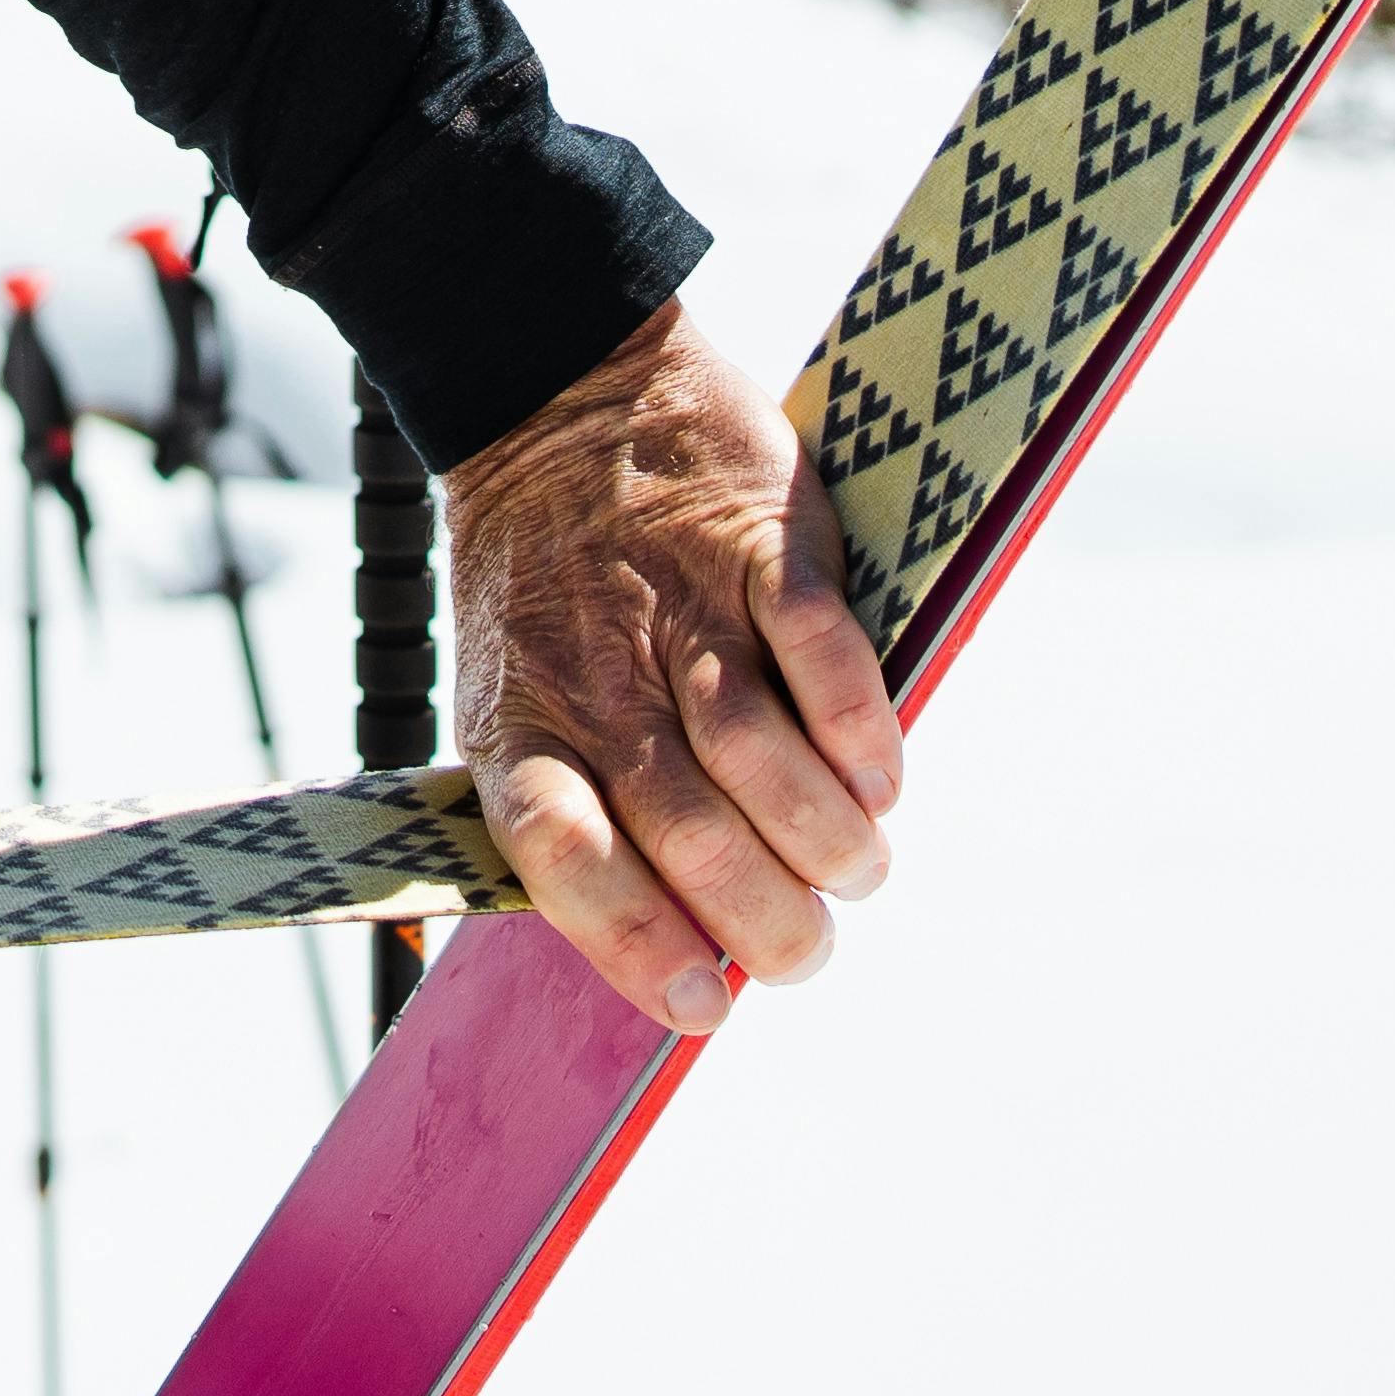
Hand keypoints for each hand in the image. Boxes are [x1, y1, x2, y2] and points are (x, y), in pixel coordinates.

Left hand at [444, 301, 902, 1033]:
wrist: (557, 392)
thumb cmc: (545, 587)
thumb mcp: (513, 696)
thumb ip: (572, 807)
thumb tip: (658, 955)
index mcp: (524, 728)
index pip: (562, 859)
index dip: (632, 941)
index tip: (699, 1003)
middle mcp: (600, 678)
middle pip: (686, 829)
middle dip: (765, 920)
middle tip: (806, 949)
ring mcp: (682, 607)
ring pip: (757, 754)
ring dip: (826, 839)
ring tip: (855, 869)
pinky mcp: (759, 540)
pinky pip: (821, 651)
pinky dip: (862, 730)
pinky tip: (881, 778)